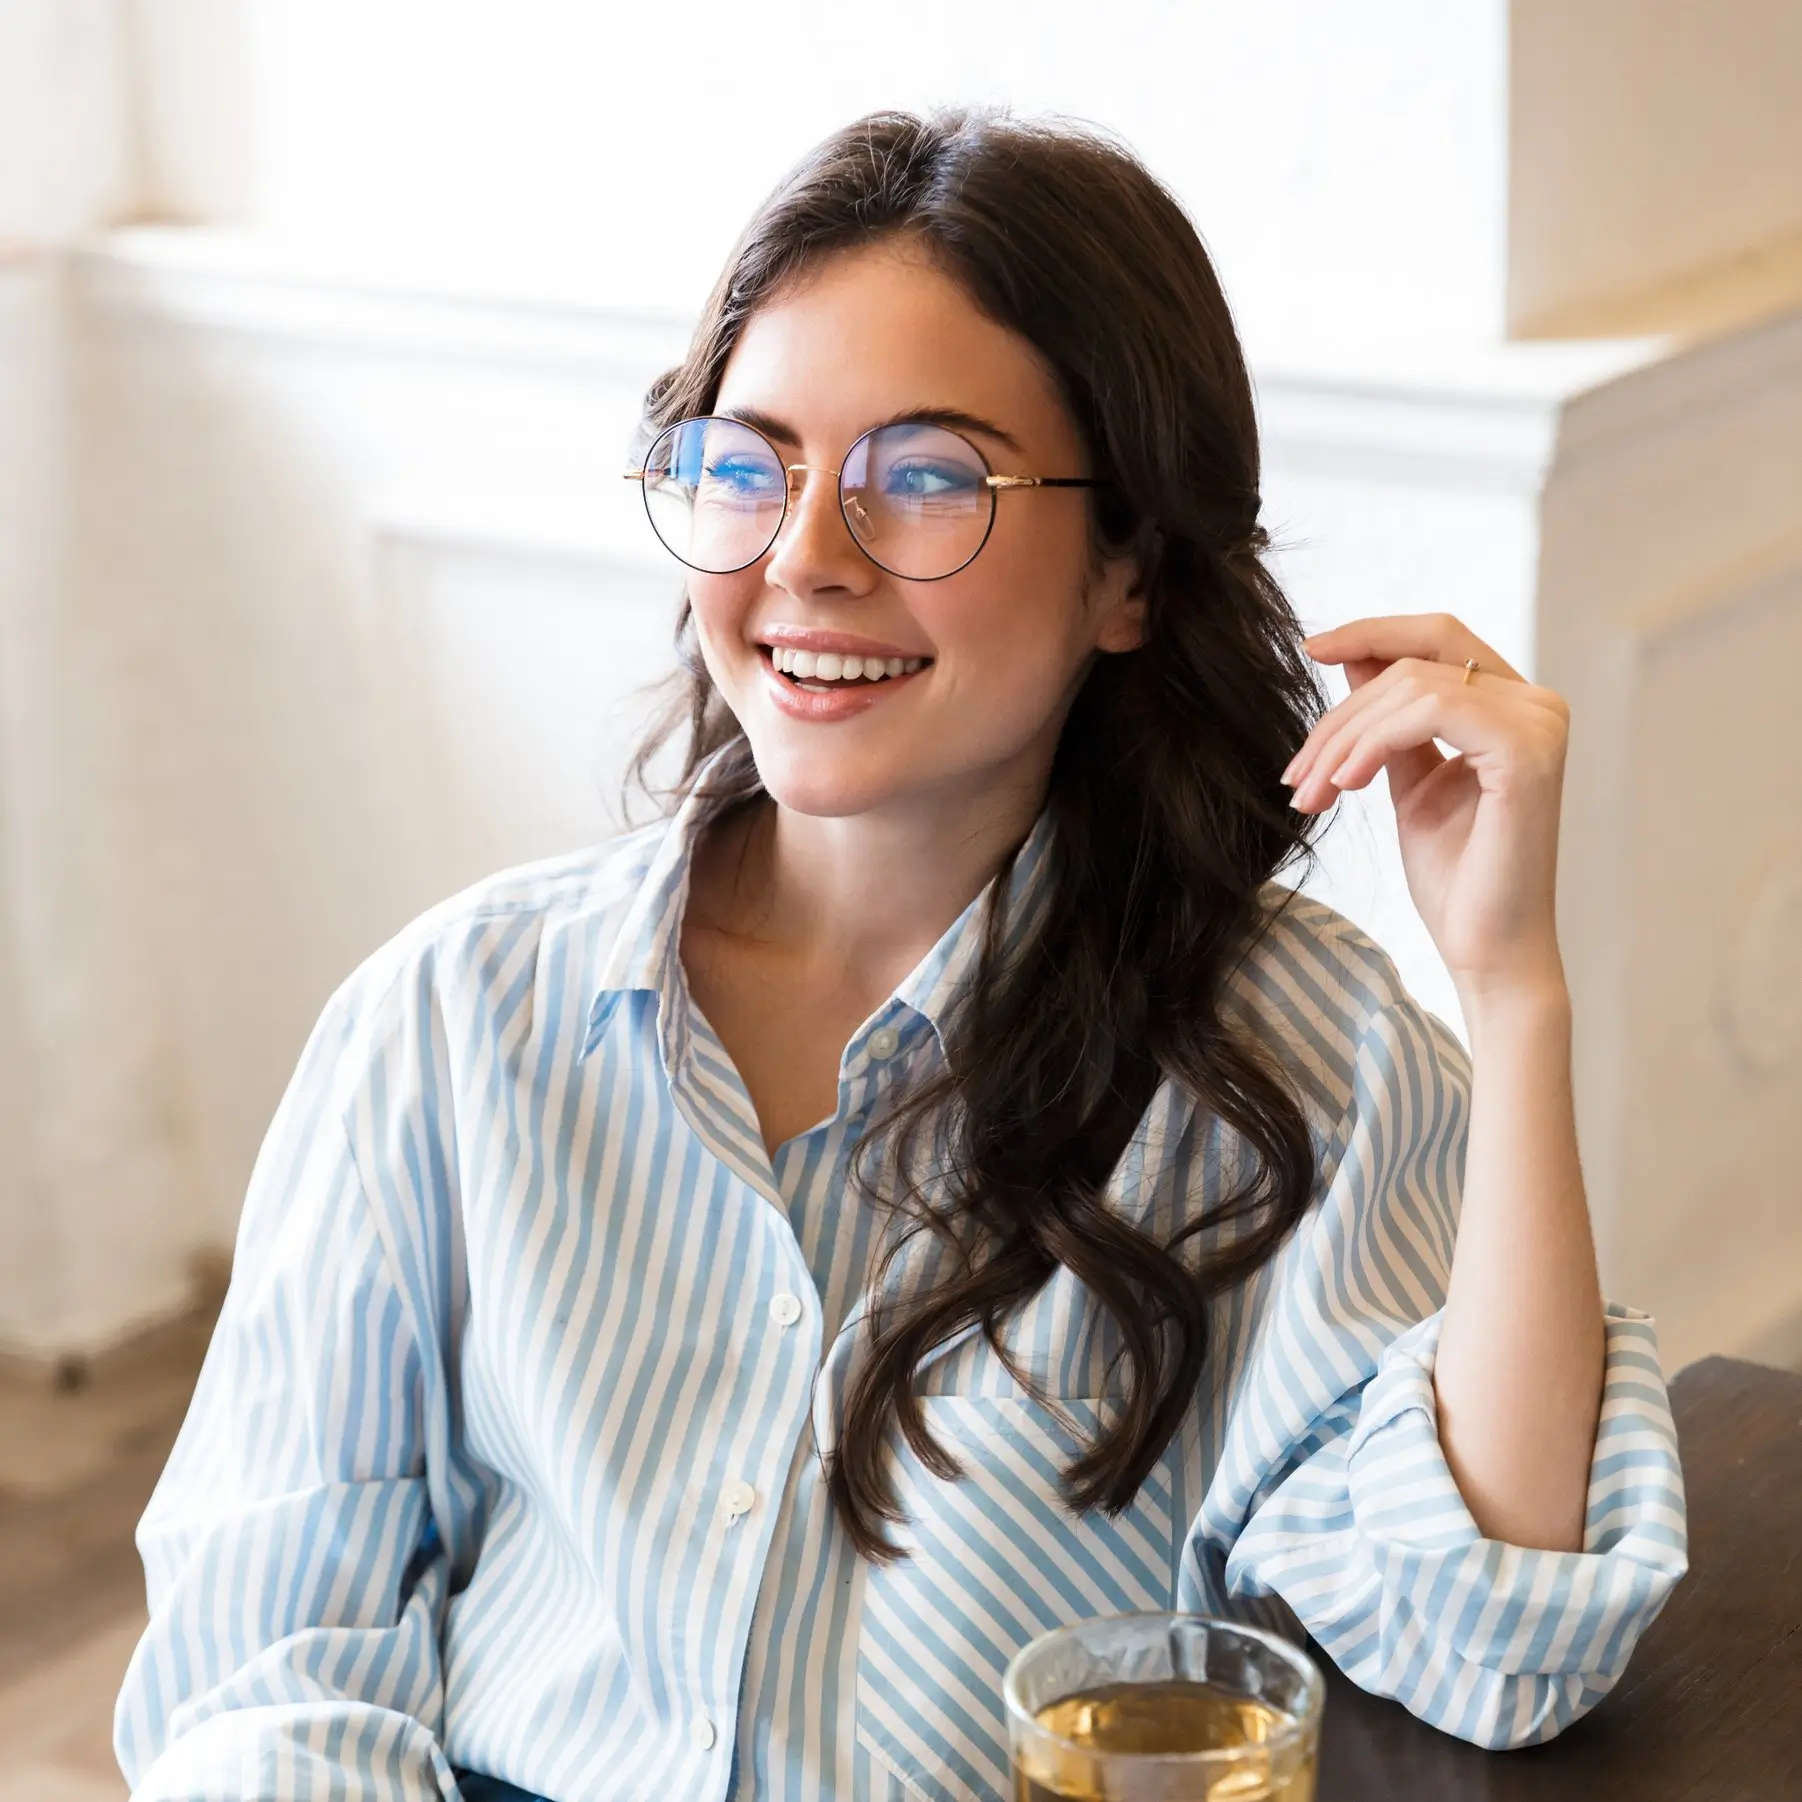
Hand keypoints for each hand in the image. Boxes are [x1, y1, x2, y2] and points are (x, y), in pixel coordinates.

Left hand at [1283, 613, 1571, 1003]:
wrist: (1486, 950)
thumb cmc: (1455, 879)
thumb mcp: (1409, 781)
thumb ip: (1390, 721)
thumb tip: (1354, 660)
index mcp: (1514, 707)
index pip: (1437, 637)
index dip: (1371, 633)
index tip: (1309, 648)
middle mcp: (1537, 705)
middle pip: (1414, 662)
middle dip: (1340, 715)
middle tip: (1296, 775)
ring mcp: (1538, 724)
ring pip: (1412, 686)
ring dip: (1344, 738)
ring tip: (1312, 793)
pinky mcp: (1527, 750)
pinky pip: (1431, 710)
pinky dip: (1374, 742)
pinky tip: (1346, 785)